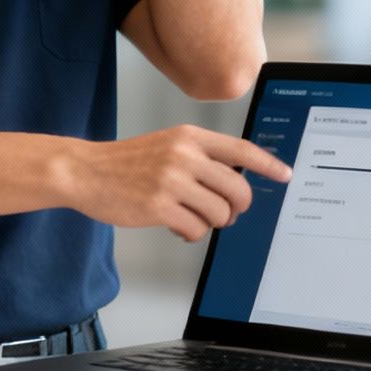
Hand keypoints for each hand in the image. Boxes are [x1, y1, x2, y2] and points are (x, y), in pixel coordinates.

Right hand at [65, 124, 292, 240]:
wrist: (85, 170)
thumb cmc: (127, 162)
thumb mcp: (167, 144)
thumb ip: (201, 156)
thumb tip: (237, 182)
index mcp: (189, 137)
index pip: (242, 150)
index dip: (269, 164)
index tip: (285, 175)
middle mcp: (184, 155)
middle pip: (239, 190)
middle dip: (237, 208)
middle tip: (225, 212)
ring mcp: (171, 181)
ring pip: (220, 214)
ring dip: (211, 222)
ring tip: (191, 216)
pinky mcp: (158, 207)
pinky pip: (196, 230)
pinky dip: (190, 232)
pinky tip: (175, 224)